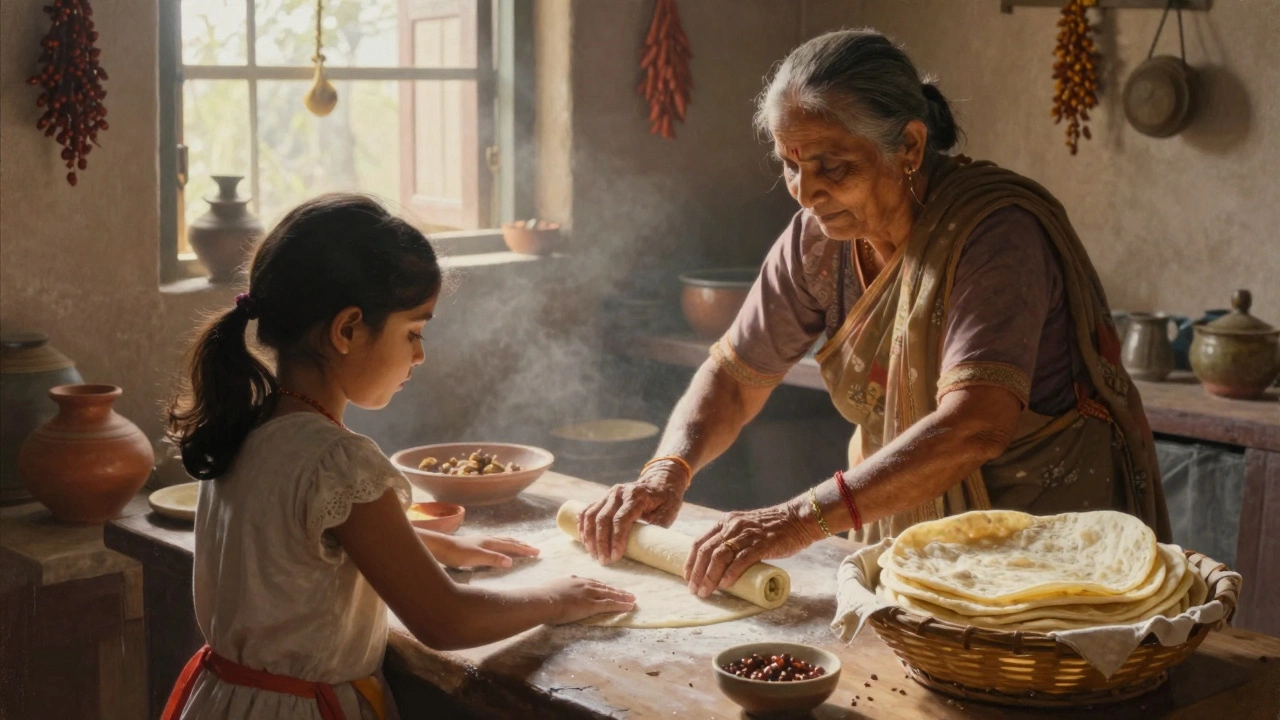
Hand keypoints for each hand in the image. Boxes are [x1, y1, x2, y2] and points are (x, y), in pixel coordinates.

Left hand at [426, 533, 539, 569]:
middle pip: (509, 541)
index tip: (537, 553)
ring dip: (513, 543)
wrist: (439, 547)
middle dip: (522, 545)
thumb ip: (493, 559)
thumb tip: (511, 562)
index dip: (525, 550)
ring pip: (502, 541)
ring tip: (520, 545)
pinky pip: (494, 543)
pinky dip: (502, 545)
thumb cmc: (457, 553)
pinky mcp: (475, 545)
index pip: (512, 546)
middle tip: (534, 549)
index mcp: (490, 543)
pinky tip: (497, 548)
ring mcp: (481, 541)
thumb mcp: (476, 558)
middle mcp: (488, 540)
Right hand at [541, 576, 636, 624]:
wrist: (543, 601)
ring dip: (623, 597)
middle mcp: (584, 584)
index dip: (603, 587)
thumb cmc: (543, 597)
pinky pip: (610, 605)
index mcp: (574, 580)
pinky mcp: (592, 605)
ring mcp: (589, 594)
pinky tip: (629, 607)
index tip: (610, 589)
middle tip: (628, 593)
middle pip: (605, 587)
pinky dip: (621, 605)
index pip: (593, 583)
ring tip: (633, 599)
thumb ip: (558, 590)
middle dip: (617, 591)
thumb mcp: (552, 589)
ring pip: (610, 595)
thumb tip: (555, 593)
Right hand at [578, 467, 688, 563]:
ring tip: (592, 553)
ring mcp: (609, 494)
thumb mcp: (668, 512)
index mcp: (636, 496)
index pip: (621, 520)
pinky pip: (587, 510)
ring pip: (591, 514)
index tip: (615, 557)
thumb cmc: (665, 500)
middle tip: (603, 561)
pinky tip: (583, 538)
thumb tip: (646, 546)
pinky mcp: (604, 497)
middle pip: (603, 519)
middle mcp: (619, 493)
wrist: (660, 480)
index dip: (616, 540)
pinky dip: (583, 524)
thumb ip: (657, 527)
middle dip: (601, 542)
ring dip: (589, 536)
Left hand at [684, 499, 819, 597]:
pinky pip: (741, 559)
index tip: (687, 577)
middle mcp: (732, 526)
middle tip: (694, 590)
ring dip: (710, 576)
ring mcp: (746, 534)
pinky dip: (731, 573)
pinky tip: (725, 585)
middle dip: (697, 573)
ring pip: (720, 556)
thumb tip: (719, 565)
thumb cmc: (773, 529)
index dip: (690, 561)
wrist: (798, 519)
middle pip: (707, 551)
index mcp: (726, 522)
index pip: (700, 542)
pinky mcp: (761, 544)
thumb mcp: (745, 529)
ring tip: (706, 591)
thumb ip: (733, 541)